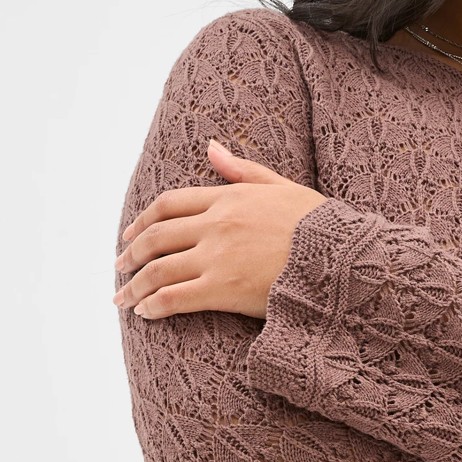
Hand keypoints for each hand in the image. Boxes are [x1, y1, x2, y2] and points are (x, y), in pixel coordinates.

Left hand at [113, 139, 326, 319]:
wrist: (342, 260)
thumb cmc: (320, 227)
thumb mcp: (282, 187)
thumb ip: (241, 171)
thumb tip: (210, 147)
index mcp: (228, 197)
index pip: (169, 204)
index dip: (143, 221)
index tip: (130, 235)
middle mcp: (216, 224)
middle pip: (157, 237)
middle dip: (131, 254)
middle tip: (119, 268)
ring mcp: (217, 257)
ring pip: (158, 269)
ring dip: (134, 285)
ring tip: (122, 298)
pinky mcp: (222, 290)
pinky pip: (174, 297)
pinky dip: (154, 305)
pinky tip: (145, 313)